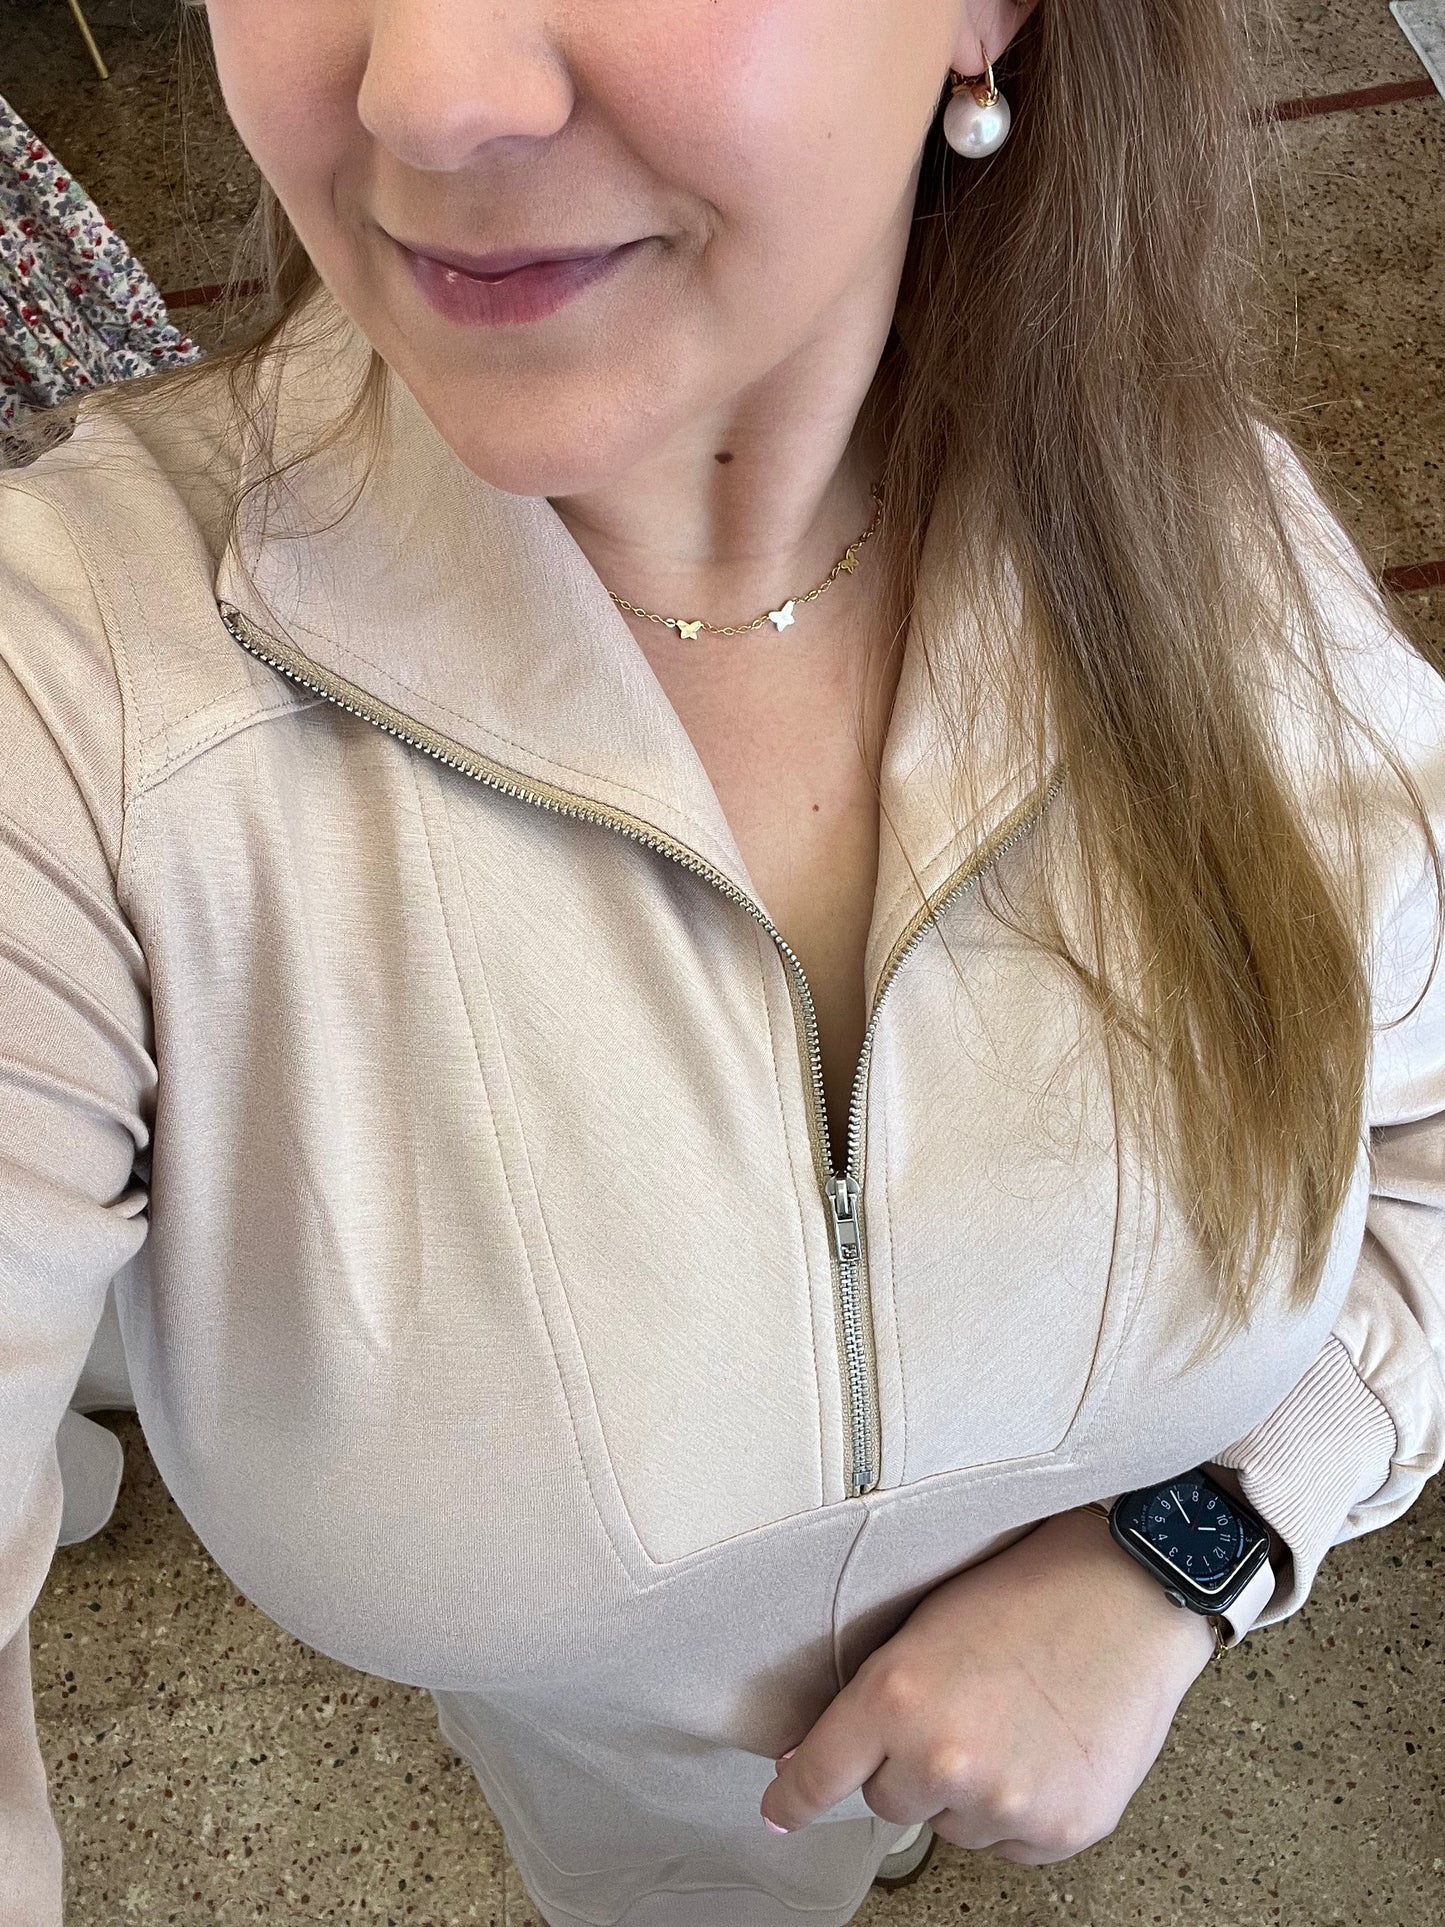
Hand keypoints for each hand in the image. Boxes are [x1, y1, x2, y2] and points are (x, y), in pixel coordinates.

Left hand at [759, 1506, 1216, 1864]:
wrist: (1128, 1593)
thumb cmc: (1028, 1591)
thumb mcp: (923, 1626)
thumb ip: (872, 1697)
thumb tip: (819, 1754)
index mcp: (896, 1698)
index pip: (819, 1775)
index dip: (793, 1796)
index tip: (779, 1811)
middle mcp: (942, 1759)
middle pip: (887, 1803)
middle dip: (908, 1766)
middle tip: (958, 1710)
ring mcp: (1002, 1803)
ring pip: (951, 1826)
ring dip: (968, 1791)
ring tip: (1012, 1721)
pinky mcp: (1057, 1831)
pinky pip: (1010, 1844)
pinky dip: (1021, 1810)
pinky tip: (1044, 1750)